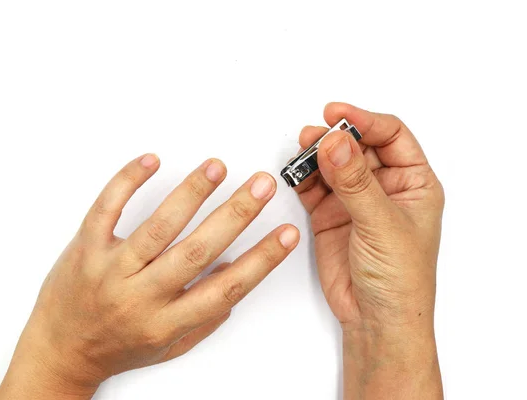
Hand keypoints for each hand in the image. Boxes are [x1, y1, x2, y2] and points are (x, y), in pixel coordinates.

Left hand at [0, 155, 298, 399]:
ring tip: (217, 167)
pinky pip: (106, 209)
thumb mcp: (169, 345)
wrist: (59, 351)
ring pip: (157, 227)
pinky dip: (127, 181)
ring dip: (191, 194)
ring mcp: (110, 270)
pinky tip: (150, 161)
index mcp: (166, 322)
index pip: (225, 289)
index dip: (262, 260)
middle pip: (197, 251)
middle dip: (235, 215)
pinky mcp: (85, 248)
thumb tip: (234, 273)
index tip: (287, 233)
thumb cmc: (116, 347)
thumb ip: (204, 316)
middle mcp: (140, 296)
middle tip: (262, 186)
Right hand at [295, 103, 443, 398]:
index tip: (337, 115)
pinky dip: (302, 177)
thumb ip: (356, 182)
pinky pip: (313, 185)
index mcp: (413, 182)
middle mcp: (384, 186)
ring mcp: (355, 199)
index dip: (365, 120)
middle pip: (357, 144)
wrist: (375, 319)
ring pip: (332, 163)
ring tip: (301, 153)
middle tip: (314, 137)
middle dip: (335, 137)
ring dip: (315, 155)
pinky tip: (295, 173)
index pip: (391, 135)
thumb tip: (336, 142)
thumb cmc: (400, 279)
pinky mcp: (330, 214)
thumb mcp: (382, 224)